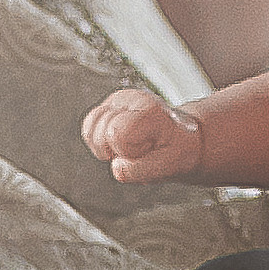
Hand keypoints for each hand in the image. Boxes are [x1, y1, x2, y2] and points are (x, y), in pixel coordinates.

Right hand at [82, 88, 204, 183]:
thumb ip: (140, 171)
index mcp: (149, 110)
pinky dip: (100, 143)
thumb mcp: (170, 166)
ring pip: (89, 131)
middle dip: (116, 151)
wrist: (180, 138)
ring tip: (129, 146)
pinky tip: (118, 143)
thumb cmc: (177, 150)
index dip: (127, 152)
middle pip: (100, 135)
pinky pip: (88, 129)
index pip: (116, 134)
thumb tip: (116, 166)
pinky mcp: (106, 106)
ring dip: (106, 147)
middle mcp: (130, 98)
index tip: (145, 150)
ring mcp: (115, 101)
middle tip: (140, 149)